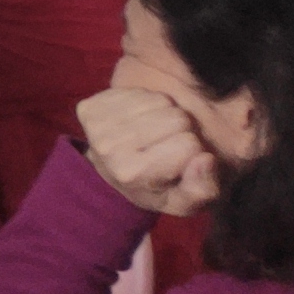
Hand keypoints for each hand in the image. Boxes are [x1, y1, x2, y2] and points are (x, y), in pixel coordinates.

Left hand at [79, 85, 223, 217]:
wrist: (111, 175)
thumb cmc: (157, 187)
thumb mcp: (184, 202)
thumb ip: (202, 189)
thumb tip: (204, 159)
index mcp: (133, 174)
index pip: (189, 144)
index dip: (193, 150)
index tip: (180, 160)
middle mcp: (109, 149)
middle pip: (177, 118)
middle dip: (181, 130)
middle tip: (167, 144)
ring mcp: (96, 126)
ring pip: (161, 101)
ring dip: (165, 114)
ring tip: (154, 133)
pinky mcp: (88, 107)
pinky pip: (140, 91)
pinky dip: (146, 103)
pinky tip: (138, 120)